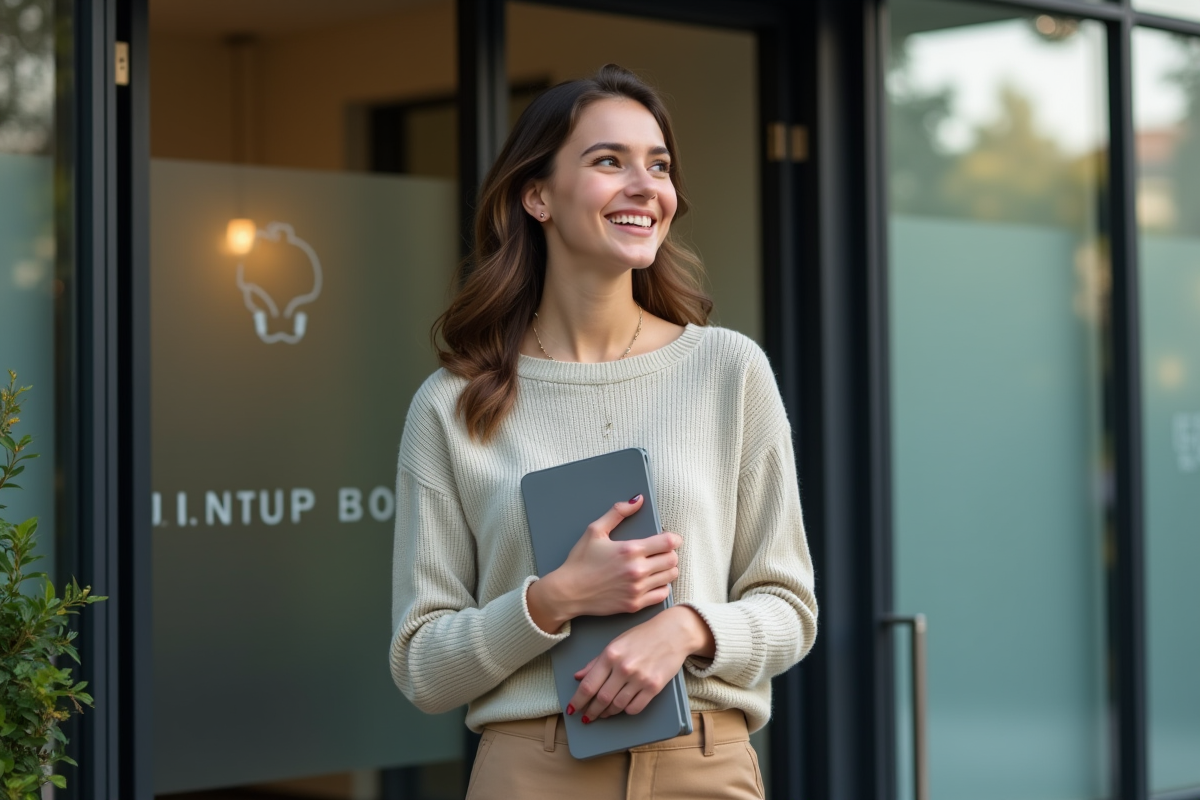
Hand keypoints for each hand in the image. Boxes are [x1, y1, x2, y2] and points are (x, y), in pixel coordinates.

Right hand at [527, 495, 681, 632]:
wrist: (568, 592)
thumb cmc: (580, 561)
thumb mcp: (595, 531)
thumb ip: (617, 513)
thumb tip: (638, 499)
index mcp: (630, 549)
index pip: (668, 542)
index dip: (674, 538)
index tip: (671, 539)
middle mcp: (637, 570)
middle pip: (672, 559)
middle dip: (670, 553)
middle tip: (662, 553)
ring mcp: (637, 589)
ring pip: (670, 577)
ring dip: (667, 570)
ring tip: (657, 567)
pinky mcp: (635, 604)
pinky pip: (662, 594)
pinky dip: (662, 587)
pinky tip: (652, 582)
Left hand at [567, 605, 713, 721]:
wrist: (673, 632)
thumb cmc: (643, 636)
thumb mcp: (616, 643)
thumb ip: (596, 662)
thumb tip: (578, 677)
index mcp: (610, 655)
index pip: (588, 685)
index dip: (578, 701)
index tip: (572, 709)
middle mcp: (623, 668)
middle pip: (601, 699)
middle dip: (591, 711)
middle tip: (587, 717)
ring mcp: (640, 678)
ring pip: (617, 706)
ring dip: (607, 713)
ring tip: (603, 713)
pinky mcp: (654, 687)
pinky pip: (635, 708)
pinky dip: (626, 711)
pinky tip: (622, 708)